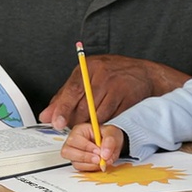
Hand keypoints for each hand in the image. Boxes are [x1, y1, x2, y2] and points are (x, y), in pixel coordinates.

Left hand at [39, 54, 189, 128]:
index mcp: (90, 66)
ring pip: (98, 115)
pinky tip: (106, 119)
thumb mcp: (86, 78)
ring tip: (92, 121)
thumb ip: (64, 97)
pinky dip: (106, 123)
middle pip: (84, 106)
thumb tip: (47, 116)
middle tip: (76, 124)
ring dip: (92, 124)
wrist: (144, 74)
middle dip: (77, 120)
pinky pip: (112, 118)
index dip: (63, 108)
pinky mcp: (129, 98)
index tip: (56, 123)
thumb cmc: (113, 75)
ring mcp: (118, 86)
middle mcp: (104, 74)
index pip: (73, 89)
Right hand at [61, 123, 123, 170]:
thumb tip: (105, 154)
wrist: (113, 144)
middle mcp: (73, 142)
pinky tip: (98, 164)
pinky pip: (80, 169)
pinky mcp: (79, 163)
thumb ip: (109, 141)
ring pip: (74, 162)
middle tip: (99, 159)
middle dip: (85, 157)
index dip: (86, 147)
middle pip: (67, 152)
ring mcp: (74, 153)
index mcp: (79, 130)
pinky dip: (91, 168)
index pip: (74, 139)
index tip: (98, 151)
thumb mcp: (112, 132)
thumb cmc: (108, 135)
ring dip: (89, 164)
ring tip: (101, 161)